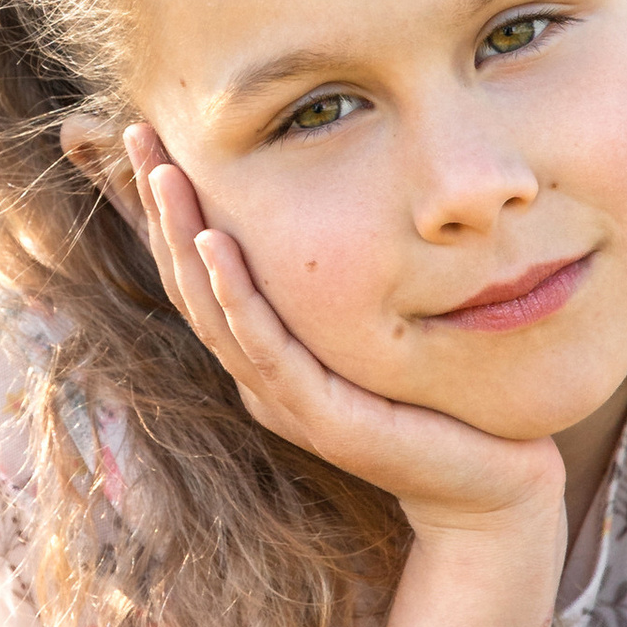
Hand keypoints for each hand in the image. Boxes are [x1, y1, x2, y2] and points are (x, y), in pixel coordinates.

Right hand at [123, 125, 566, 544]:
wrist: (488, 492)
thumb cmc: (439, 407)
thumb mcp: (379, 335)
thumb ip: (348, 292)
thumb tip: (346, 207)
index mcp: (268, 361)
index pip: (201, 277)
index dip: (171, 212)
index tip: (154, 145)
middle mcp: (263, 380)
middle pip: (191, 284)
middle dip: (161, 208)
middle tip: (138, 134)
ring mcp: (286, 402)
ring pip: (214, 311)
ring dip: (183, 238)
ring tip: (166, 174)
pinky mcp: (323, 417)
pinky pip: (265, 346)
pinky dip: (234, 292)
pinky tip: (216, 242)